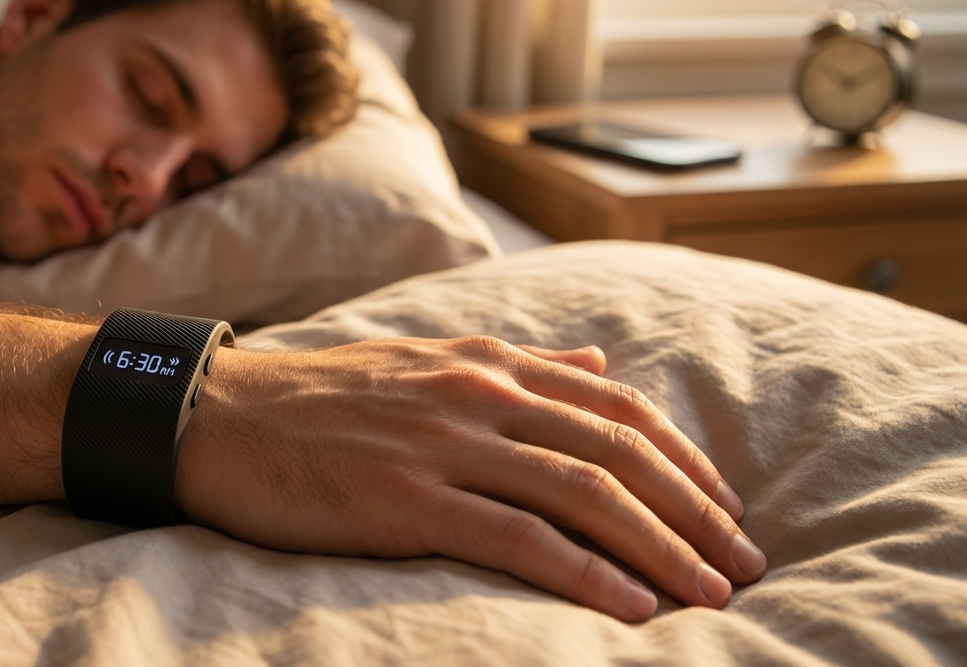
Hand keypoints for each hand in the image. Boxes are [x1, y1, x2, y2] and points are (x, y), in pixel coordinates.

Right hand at [174, 337, 763, 622]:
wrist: (219, 413)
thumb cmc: (320, 397)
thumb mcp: (427, 360)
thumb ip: (518, 364)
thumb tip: (597, 366)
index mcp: (487, 364)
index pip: (617, 407)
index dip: (684, 459)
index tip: (725, 506)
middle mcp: (479, 395)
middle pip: (618, 451)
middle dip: (694, 510)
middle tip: (746, 562)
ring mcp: (445, 445)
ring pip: (582, 493)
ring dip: (661, 546)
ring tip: (712, 593)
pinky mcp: (408, 499)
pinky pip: (518, 538)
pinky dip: (585, 572)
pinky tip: (629, 605)